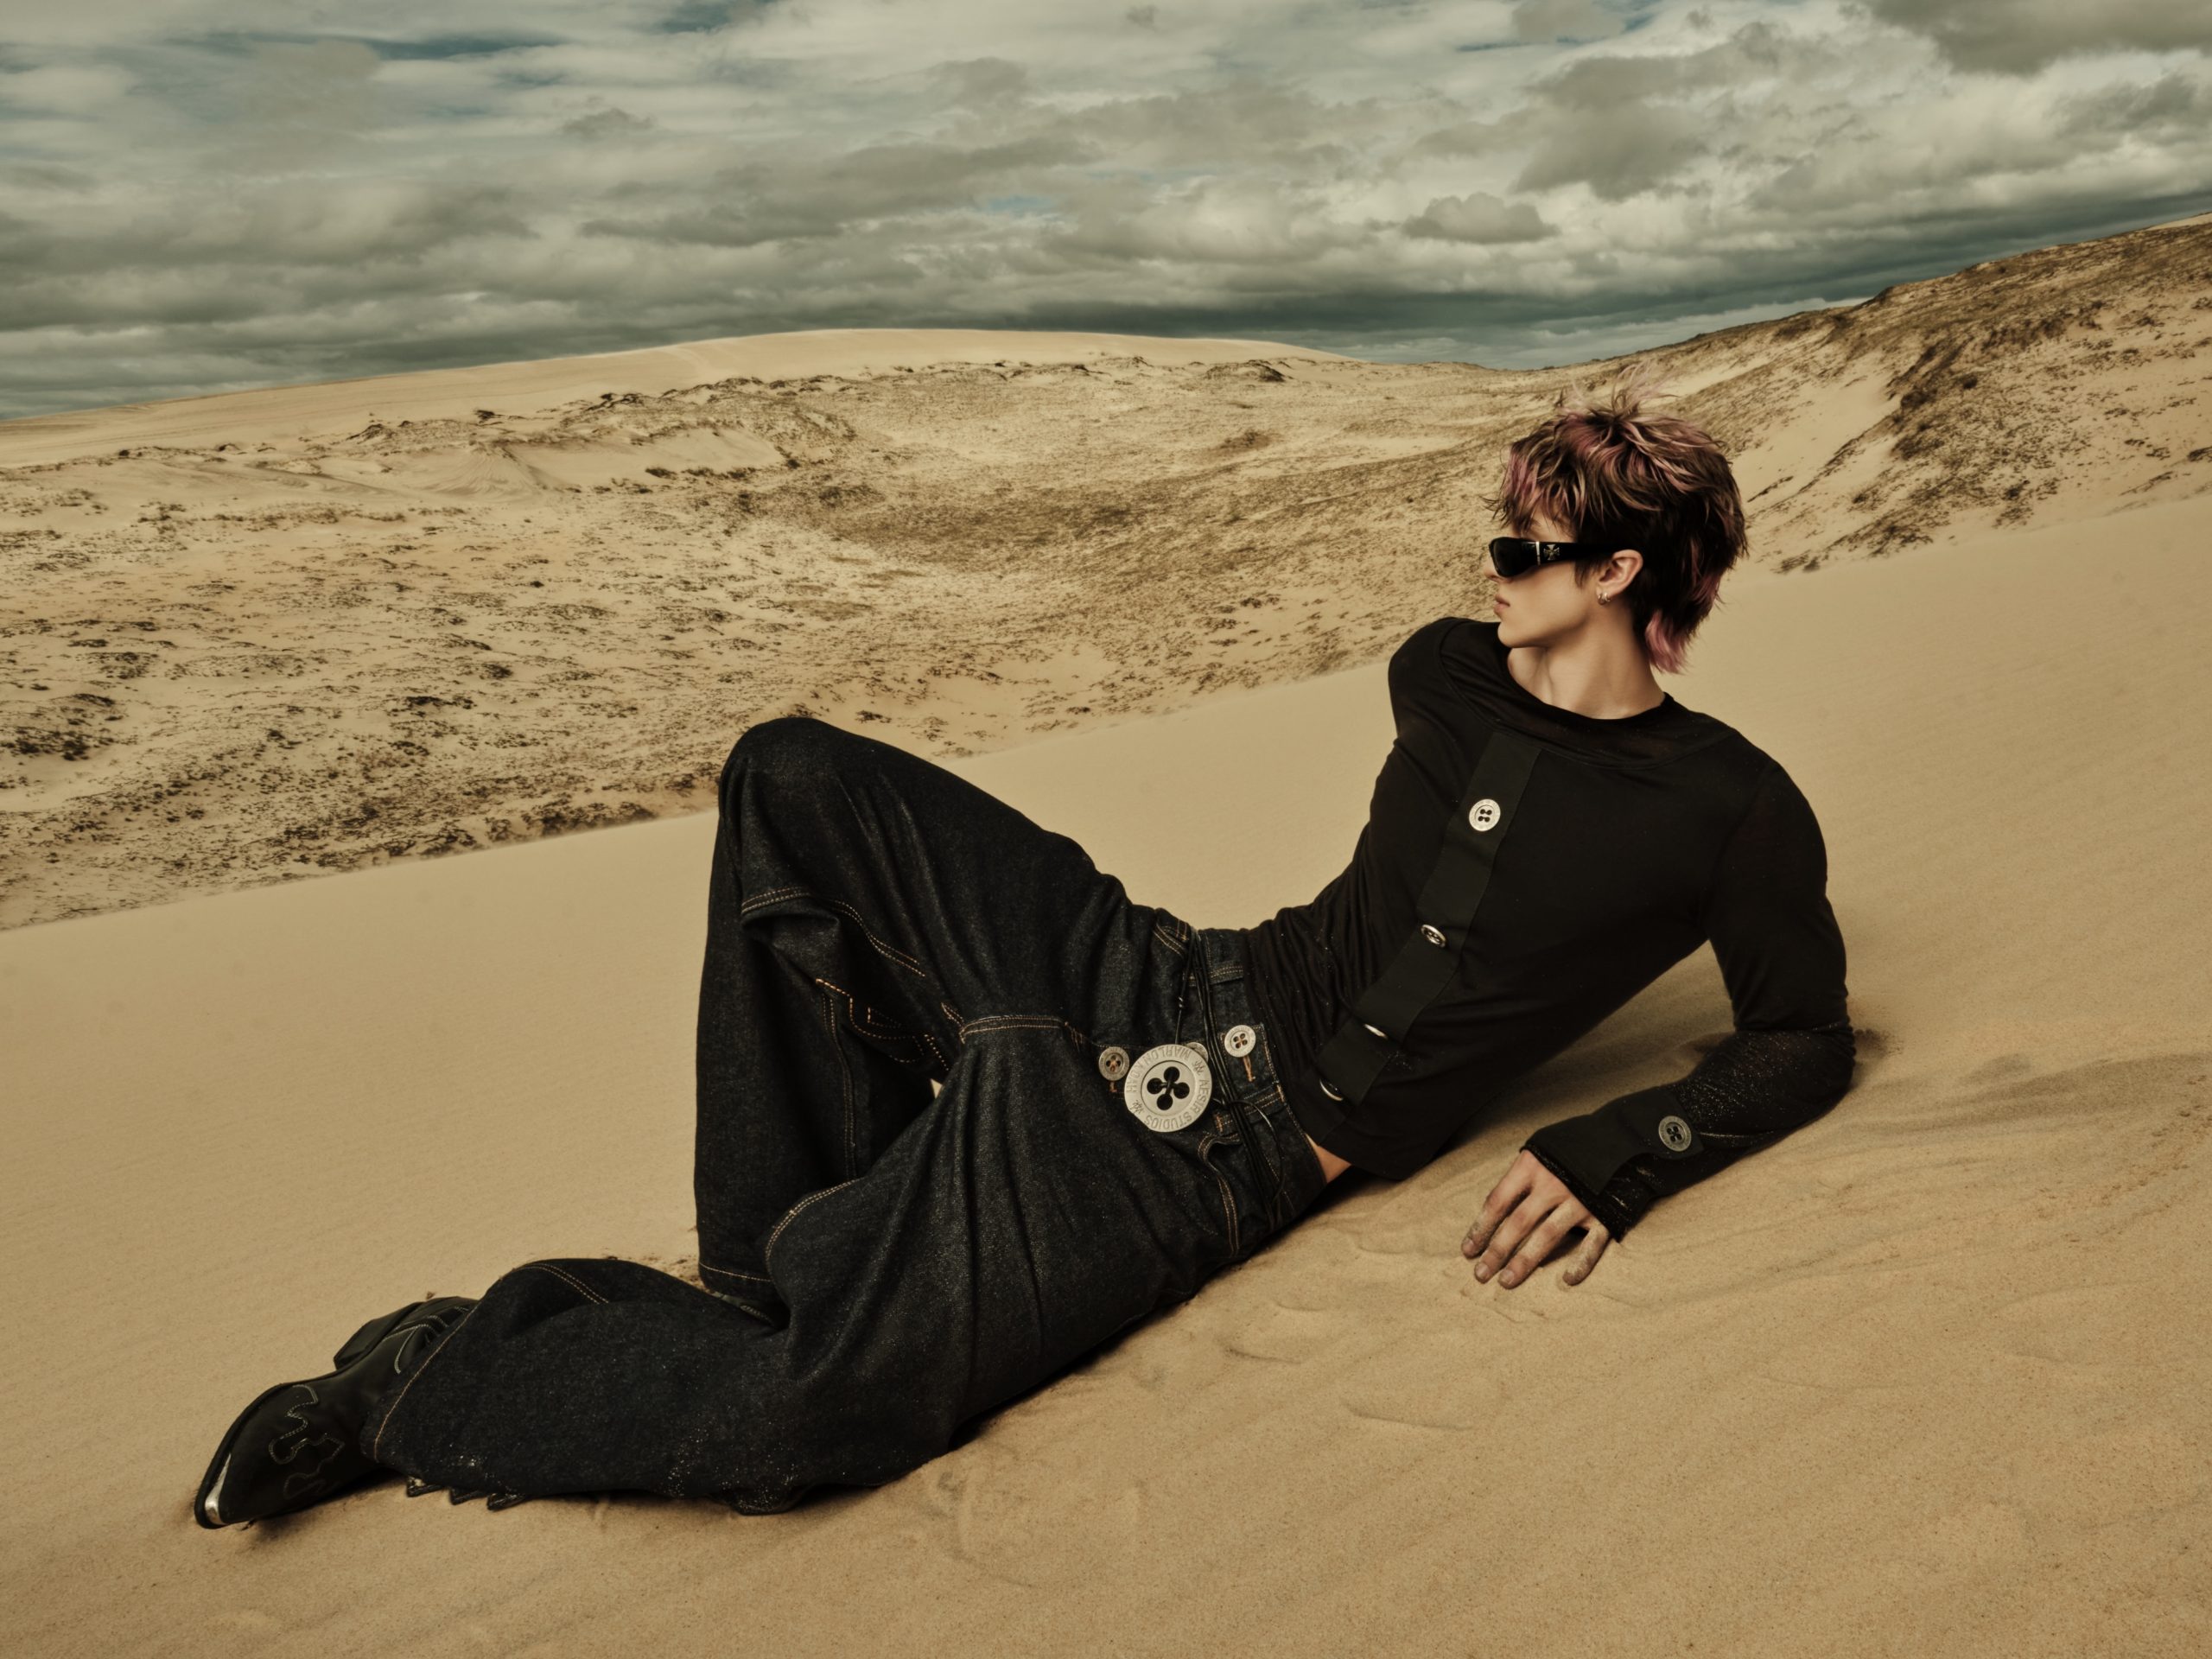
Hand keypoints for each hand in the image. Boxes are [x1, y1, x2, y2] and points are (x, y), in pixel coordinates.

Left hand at [1462, 1150, 1611, 1288]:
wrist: (1618, 1140)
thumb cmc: (1570, 1149)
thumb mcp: (1539, 1151)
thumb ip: (1520, 1177)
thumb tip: (1495, 1209)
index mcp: (1532, 1167)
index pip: (1499, 1201)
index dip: (1482, 1227)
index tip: (1469, 1250)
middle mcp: (1553, 1185)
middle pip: (1519, 1222)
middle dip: (1497, 1250)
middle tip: (1481, 1274)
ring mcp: (1579, 1201)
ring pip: (1548, 1236)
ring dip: (1525, 1260)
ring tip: (1507, 1281)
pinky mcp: (1604, 1214)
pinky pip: (1592, 1244)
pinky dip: (1581, 1262)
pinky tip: (1568, 1279)